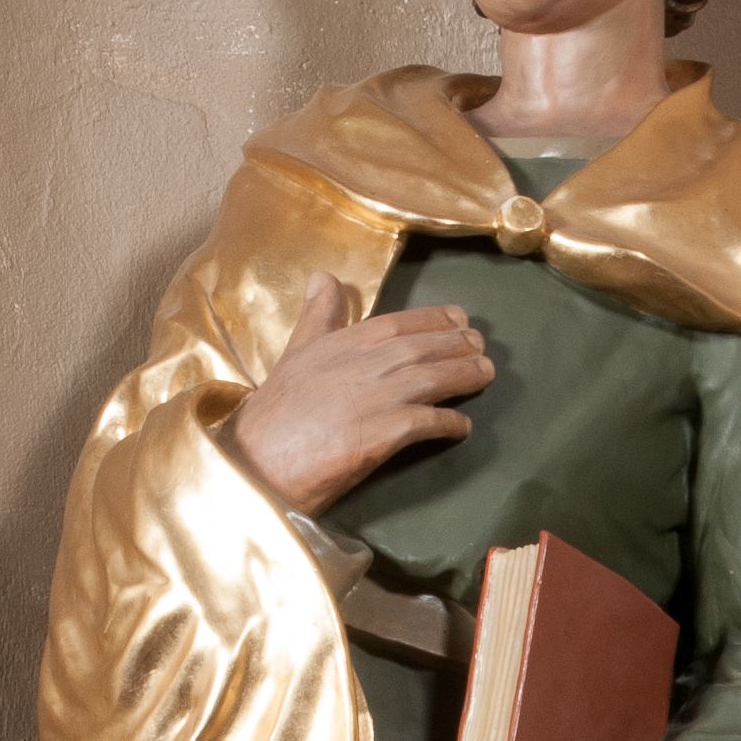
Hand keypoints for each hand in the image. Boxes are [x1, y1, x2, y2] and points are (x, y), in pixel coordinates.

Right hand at [221, 272, 493, 515]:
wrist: (254, 462)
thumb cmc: (271, 416)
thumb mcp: (293, 354)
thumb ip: (316, 318)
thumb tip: (322, 277)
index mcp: (342, 342)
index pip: (399, 322)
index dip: (434, 319)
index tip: (460, 319)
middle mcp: (362, 364)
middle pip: (422, 348)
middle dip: (457, 345)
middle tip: (482, 347)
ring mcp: (373, 399)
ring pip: (431, 379)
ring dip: (463, 376)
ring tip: (486, 375)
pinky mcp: (379, 435)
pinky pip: (426, 423)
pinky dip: (448, 423)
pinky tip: (462, 426)